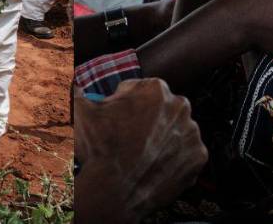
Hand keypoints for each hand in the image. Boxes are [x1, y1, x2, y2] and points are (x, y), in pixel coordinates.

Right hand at [73, 79, 206, 222]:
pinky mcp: (198, 158)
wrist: (114, 190)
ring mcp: (192, 133)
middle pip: (162, 109)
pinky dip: (173, 159)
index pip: (140, 90)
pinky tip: (155, 166)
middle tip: (130, 138)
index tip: (118, 118)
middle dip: (148, 119)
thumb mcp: (81, 111)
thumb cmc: (99, 147)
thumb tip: (74, 83)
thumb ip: (78, 91)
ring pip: (175, 131)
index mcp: (156, 89)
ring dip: (163, 139)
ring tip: (142, 154)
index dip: (126, 104)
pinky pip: (185, 155)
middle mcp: (180, 106)